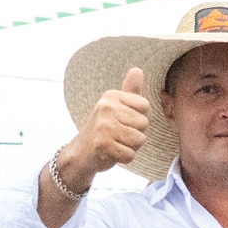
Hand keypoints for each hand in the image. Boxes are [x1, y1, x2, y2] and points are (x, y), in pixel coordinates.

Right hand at [67, 67, 148, 181]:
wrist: (82, 151)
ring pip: (140, 140)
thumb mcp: (116, 107)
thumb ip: (130, 91)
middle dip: (135, 133)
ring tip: (116, 142)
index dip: (139, 118)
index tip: (123, 121)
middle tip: (118, 134)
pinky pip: (131, 155)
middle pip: (144, 124)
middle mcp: (106, 107)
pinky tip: (112, 152)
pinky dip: (125, 158)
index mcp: (111, 96)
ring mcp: (103, 126)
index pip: (145, 107)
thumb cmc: (106, 128)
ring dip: (131, 146)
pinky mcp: (103, 145)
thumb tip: (138, 69)